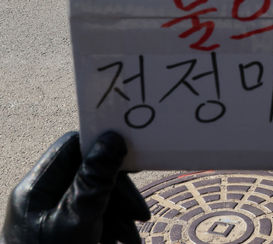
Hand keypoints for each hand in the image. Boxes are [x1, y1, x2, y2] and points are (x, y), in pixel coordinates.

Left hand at [3, 130, 150, 243]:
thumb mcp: (79, 220)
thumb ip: (95, 178)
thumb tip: (112, 137)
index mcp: (35, 189)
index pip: (72, 148)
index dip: (102, 151)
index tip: (132, 163)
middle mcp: (40, 200)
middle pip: (88, 176)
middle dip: (118, 194)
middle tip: (140, 215)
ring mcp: (50, 220)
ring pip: (93, 201)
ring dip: (119, 217)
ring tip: (133, 240)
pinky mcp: (62, 238)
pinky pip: (91, 222)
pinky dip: (111, 231)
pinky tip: (124, 243)